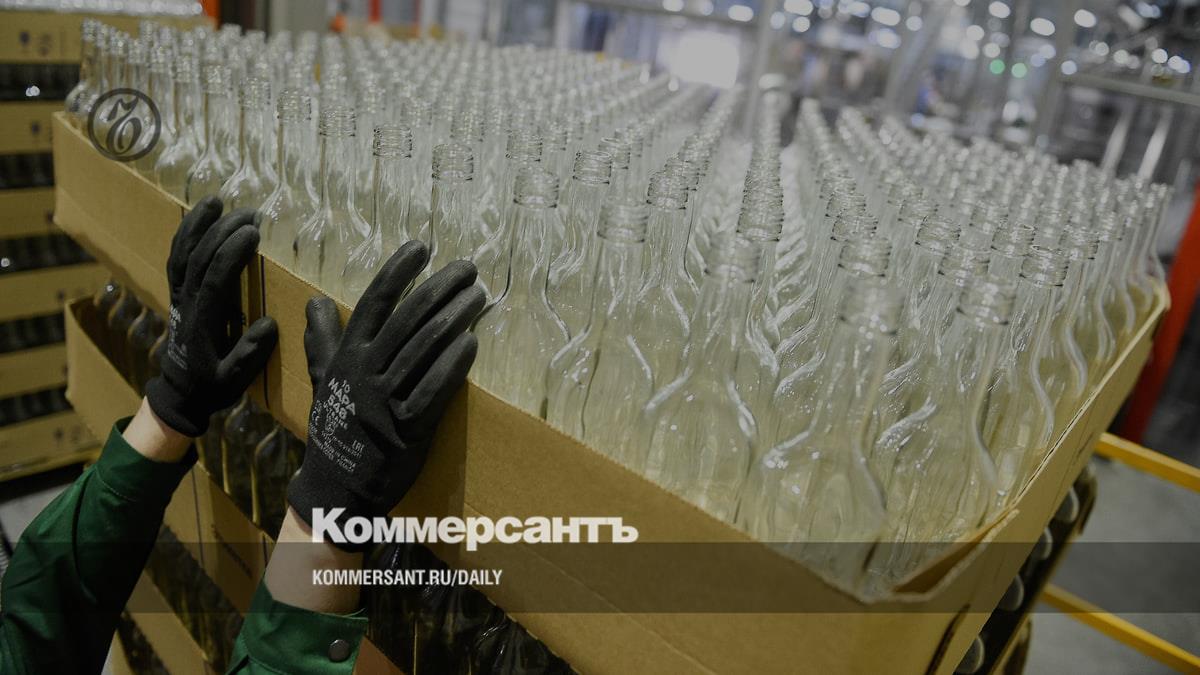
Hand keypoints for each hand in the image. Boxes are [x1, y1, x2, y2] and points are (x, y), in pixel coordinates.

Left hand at [146, 196, 277, 436]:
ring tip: (217, 201)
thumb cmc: (213, 386)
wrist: (180, 392)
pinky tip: (200, 216)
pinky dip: (186, 233)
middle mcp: (187, 303)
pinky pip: (176, 257)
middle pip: (200, 257)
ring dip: (199, 225)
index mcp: (203, 322)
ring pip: (183, 252)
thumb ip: (250, 354)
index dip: (232, 253)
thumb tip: (269, 324)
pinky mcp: (177, 292)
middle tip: (250, 213)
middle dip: (223, 231)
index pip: (215, 278)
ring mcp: (179, 295)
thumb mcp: (235, 380)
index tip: (253, 233)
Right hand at [287, 242, 483, 548]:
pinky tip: (473, 343)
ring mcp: (386, 400)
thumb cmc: (335, 428)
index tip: (422, 247)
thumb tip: (313, 300)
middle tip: (467, 268)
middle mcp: (365, 372)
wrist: (336, 489)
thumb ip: (323, 339)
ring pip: (424, 348)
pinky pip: (434, 389)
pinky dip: (454, 364)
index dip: (397, 272)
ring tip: (478, 295)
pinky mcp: (408, 428)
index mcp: (346, 357)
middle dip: (440, 288)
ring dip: (456, 317)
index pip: (374, 303)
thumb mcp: (323, 380)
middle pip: (407, 318)